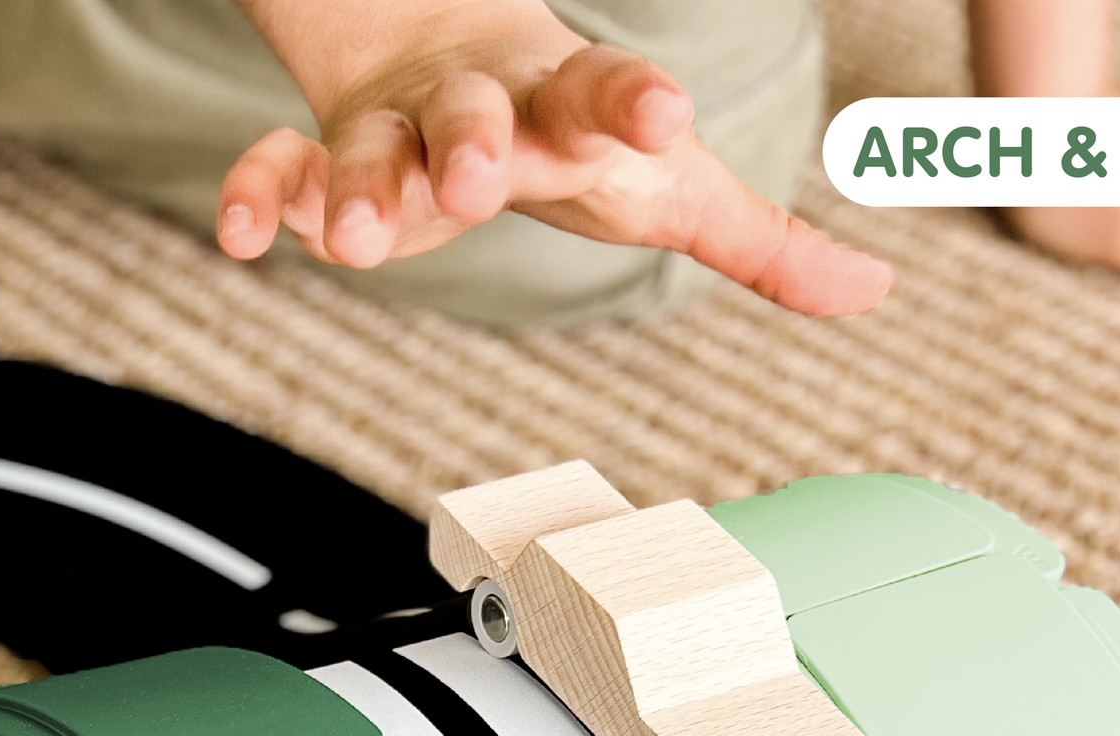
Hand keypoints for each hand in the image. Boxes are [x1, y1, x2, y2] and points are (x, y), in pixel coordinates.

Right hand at [215, 11, 890, 318]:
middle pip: (472, 112)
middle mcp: (480, 108)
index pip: (604, 90)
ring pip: (368, 146)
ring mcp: (397, 130)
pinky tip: (243, 231)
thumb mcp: (673, 190)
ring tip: (356, 243)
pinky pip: (278, 164)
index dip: (631, 101)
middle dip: (473, 142)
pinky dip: (254, 191)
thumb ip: (764, 243)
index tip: (665, 112)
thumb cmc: (577, 141)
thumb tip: (877, 287)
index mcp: (570, 106)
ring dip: (357, 186)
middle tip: (479, 182)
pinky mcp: (325, 157)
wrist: (446, 64)